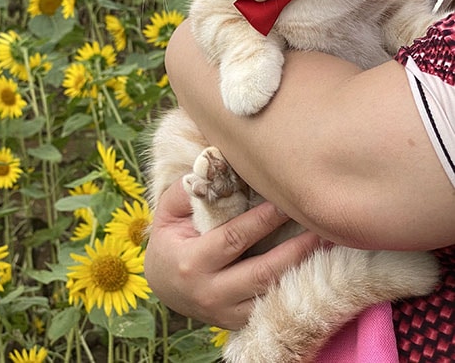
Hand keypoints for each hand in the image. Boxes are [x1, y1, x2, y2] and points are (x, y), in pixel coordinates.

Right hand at [144, 179, 323, 329]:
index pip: (234, 238)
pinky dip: (294, 289)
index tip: (286, 201)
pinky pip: (272, 308)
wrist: (162, 284)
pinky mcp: (239, 323)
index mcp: (190, 263)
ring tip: (326, 246)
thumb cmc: (169, 240)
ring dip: (302, 270)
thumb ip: (187, 191)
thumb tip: (213, 165)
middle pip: (262, 272)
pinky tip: (314, 270)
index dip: (263, 219)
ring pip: (272, 293)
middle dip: (295, 247)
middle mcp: (209, 292)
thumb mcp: (167, 213)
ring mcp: (226, 313)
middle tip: (319, 224)